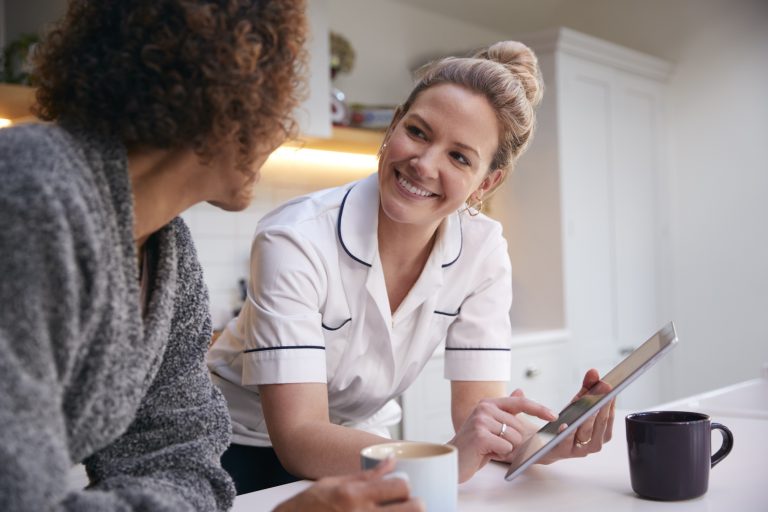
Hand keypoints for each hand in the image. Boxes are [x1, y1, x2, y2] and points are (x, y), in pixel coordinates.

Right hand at [272, 457, 423, 511]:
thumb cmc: (310, 506)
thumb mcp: (334, 483)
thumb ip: (367, 475)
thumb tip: (391, 460)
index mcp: (356, 495)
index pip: (400, 486)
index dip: (405, 487)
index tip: (401, 489)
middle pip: (413, 508)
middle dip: (415, 505)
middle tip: (409, 505)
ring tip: (396, 511)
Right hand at [448, 390, 557, 482]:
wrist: (453, 458)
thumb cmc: (475, 443)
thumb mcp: (490, 424)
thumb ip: (506, 410)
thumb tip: (520, 391)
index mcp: (489, 403)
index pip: (520, 403)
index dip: (539, 409)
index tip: (554, 416)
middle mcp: (484, 408)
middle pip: (519, 427)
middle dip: (512, 441)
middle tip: (494, 444)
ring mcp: (481, 421)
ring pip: (514, 438)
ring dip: (506, 449)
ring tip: (489, 448)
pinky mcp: (480, 436)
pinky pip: (506, 448)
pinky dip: (499, 455)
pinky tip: (485, 453)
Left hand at [537, 368, 615, 463]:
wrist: (546, 442)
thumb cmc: (567, 422)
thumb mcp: (576, 403)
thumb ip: (586, 388)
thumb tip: (594, 372)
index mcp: (601, 432)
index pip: (609, 417)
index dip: (610, 402)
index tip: (610, 387)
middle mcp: (594, 442)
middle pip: (600, 425)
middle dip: (601, 407)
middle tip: (602, 390)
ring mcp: (579, 449)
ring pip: (587, 435)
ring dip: (589, 420)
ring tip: (589, 406)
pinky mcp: (563, 452)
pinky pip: (567, 443)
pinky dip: (567, 433)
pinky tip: (564, 423)